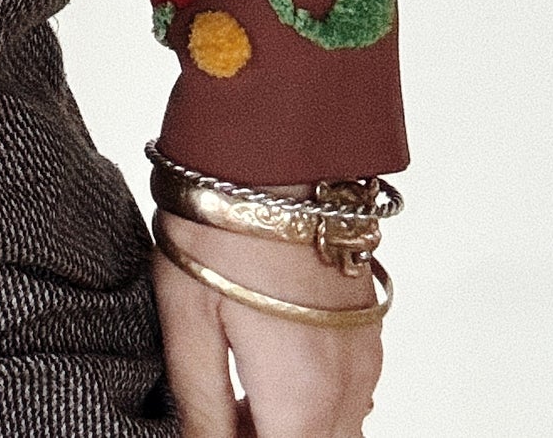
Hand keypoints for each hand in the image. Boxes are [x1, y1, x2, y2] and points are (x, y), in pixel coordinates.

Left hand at [154, 209, 383, 437]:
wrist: (277, 143)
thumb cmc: (222, 225)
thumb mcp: (187, 321)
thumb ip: (200, 406)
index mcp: (303, 397)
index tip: (208, 427)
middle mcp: (348, 388)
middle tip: (218, 416)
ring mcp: (364, 357)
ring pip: (337, 433)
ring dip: (290, 428)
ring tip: (231, 396)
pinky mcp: (365, 329)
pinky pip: (345, 399)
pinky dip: (309, 405)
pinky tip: (261, 371)